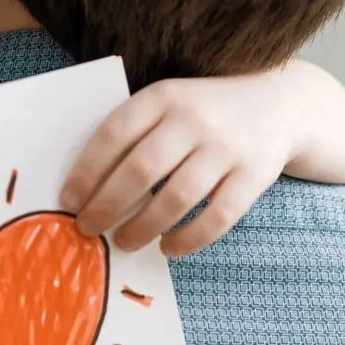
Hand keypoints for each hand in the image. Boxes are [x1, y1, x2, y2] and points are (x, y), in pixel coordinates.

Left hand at [60, 75, 293, 256]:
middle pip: (141, 170)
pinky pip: (217, 217)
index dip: (86, 171)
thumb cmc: (202, 112)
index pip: (114, 135)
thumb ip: (134, 133)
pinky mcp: (254, 176)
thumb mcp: (167, 103)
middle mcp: (194, 119)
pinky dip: (188, 239)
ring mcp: (227, 148)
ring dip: (143, 227)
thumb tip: (87, 189)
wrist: (277, 103)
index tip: (68, 201)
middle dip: (107, 206)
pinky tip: (168, 247)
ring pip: (177, 198)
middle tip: (88, 229)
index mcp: (163, 96)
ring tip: (124, 242)